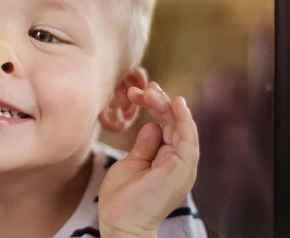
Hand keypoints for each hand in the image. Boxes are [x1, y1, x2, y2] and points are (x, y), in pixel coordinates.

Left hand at [98, 82, 198, 236]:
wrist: (122, 222)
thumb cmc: (123, 197)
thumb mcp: (133, 161)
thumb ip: (145, 144)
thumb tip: (151, 124)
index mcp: (166, 158)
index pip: (166, 125)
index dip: (156, 106)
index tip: (139, 93)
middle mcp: (177, 160)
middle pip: (174, 123)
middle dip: (159, 102)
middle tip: (141, 89)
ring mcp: (182, 165)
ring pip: (182, 126)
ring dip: (167, 106)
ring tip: (150, 92)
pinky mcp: (183, 168)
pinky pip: (188, 139)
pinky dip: (184, 119)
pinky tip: (176, 104)